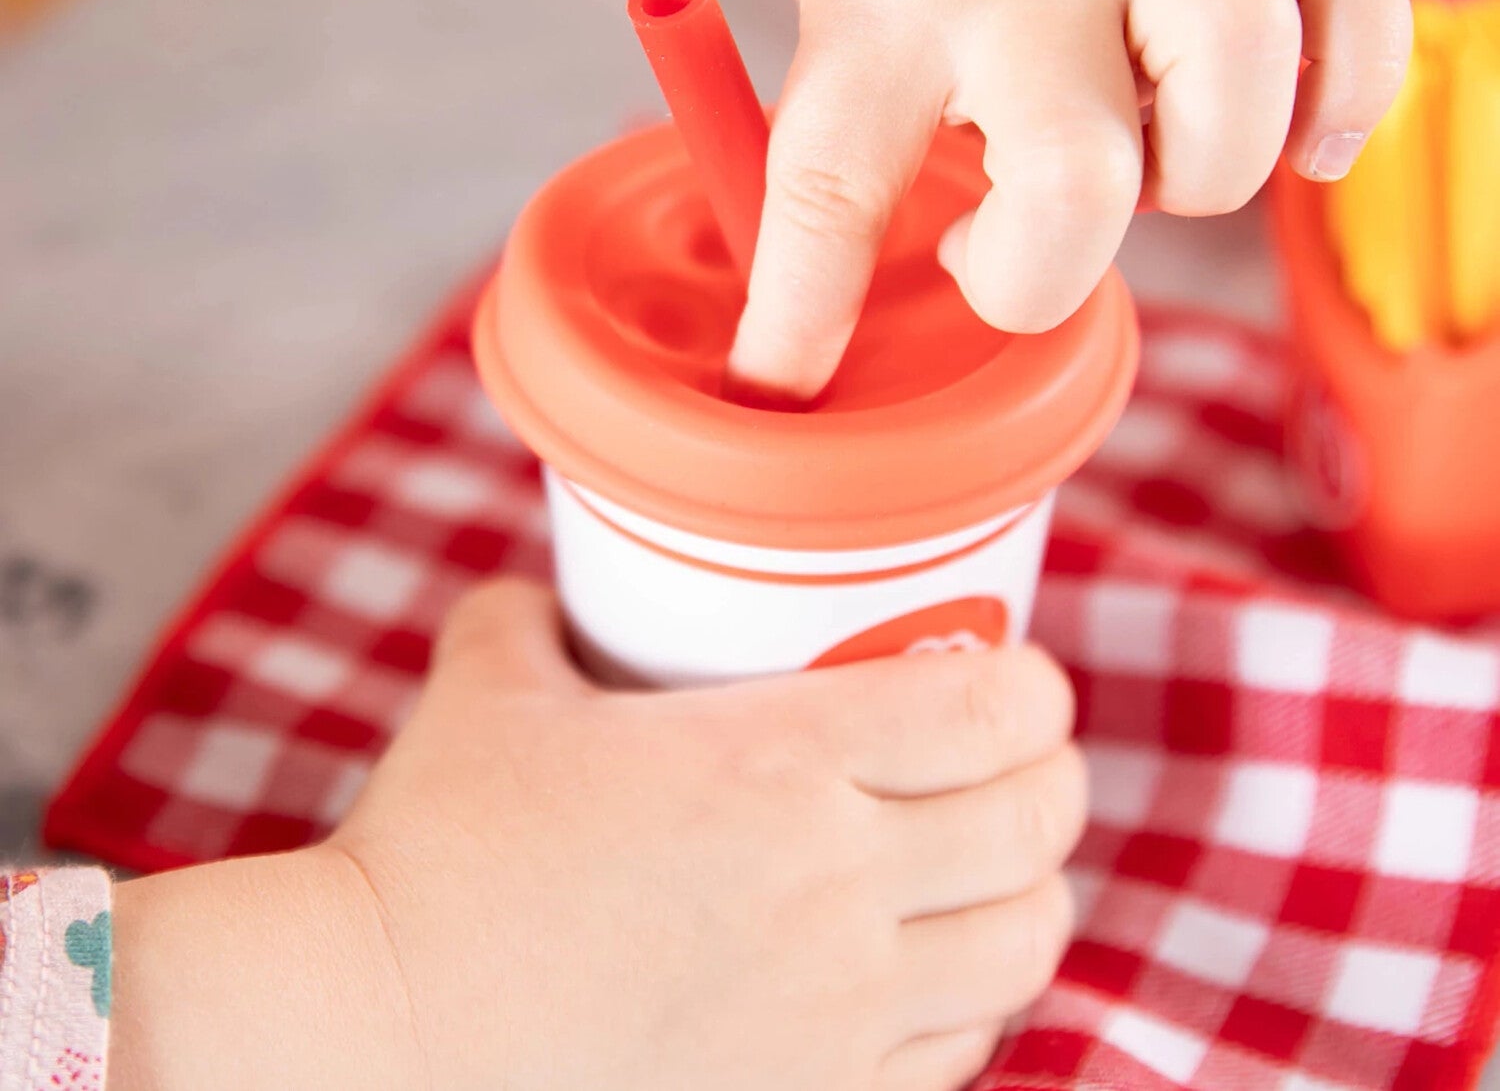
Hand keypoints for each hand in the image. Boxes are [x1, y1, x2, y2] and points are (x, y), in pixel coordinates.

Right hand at [112, 578, 1085, 1090]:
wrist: (383, 1034)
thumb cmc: (437, 850)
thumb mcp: (487, 688)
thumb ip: (530, 613)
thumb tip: (548, 585)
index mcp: (775, 762)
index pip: (991, 710)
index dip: (1035, 685)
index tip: (1020, 674)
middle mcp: (833, 882)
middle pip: (1036, 822)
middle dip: (1051, 776)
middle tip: (1019, 754)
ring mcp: (836, 1007)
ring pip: (1026, 940)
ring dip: (1034, 885)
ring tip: (996, 858)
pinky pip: (964, 1046)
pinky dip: (978, 991)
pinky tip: (934, 964)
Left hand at [730, 0, 1410, 397]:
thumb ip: (871, 88)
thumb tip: (913, 234)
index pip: (831, 184)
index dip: (804, 311)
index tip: (783, 388)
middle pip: (1072, 189)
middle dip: (1036, 274)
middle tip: (993, 243)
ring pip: (1233, 111)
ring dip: (1193, 172)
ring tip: (1135, 131)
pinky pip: (1355, 12)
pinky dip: (1346, 90)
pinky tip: (1298, 119)